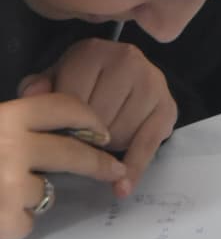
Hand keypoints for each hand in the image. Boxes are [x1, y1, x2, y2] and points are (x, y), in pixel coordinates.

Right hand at [0, 92, 123, 238]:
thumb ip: (16, 121)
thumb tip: (60, 119)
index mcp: (9, 117)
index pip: (62, 106)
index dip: (88, 118)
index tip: (103, 131)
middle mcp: (14, 146)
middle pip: (71, 151)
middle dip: (98, 162)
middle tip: (115, 170)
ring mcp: (11, 184)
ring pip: (45, 191)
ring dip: (30, 196)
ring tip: (0, 193)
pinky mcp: (6, 218)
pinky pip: (27, 222)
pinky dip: (14, 223)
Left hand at [18, 40, 176, 197]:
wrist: (126, 74)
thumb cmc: (85, 82)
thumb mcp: (58, 79)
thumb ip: (40, 87)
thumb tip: (34, 94)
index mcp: (93, 51)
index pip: (69, 101)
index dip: (63, 124)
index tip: (62, 129)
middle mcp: (127, 59)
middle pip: (96, 120)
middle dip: (87, 137)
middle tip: (86, 135)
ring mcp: (151, 81)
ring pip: (119, 134)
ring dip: (108, 147)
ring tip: (106, 135)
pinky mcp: (168, 106)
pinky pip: (148, 145)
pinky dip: (134, 168)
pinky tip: (122, 187)